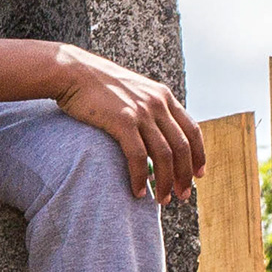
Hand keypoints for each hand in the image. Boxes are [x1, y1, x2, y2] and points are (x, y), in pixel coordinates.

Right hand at [52, 48, 204, 202]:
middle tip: (182, 195)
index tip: (198, 174)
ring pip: (164, 155)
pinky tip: (138, 192)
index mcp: (163, 97)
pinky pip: (139, 157)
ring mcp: (141, 112)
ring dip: (166, 181)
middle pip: (181, 146)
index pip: (191, 130)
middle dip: (185, 175)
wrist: (73, 71)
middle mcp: (157, 104)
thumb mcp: (132, 91)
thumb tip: (154, 131)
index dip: (198, 155)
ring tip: (162, 200)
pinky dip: (141, 177)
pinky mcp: (122, 121)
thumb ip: (147, 107)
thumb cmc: (97, 85)